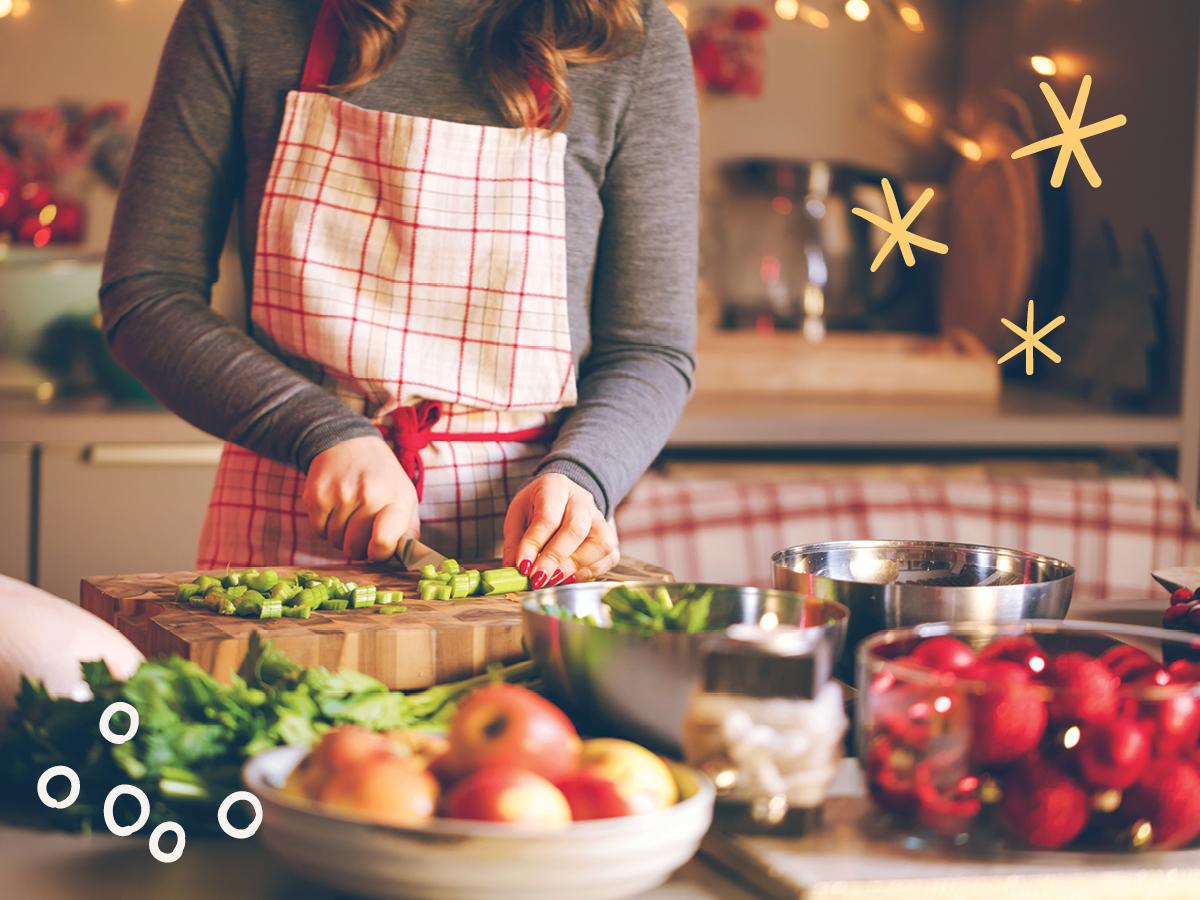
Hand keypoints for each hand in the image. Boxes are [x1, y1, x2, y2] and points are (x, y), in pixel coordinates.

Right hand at [302, 436, 418, 561]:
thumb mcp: (404, 498)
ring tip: (349, 514)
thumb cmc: (381, 479)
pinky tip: (334, 509)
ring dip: (340, 536)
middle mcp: (369, 494)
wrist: (348, 443)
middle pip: (355, 547)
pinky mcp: (316, 495)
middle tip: (361, 529)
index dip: (378, 554)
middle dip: (358, 546)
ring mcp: (341, 494)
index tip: (376, 549)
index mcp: (397, 498)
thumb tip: (408, 559)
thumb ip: (408, 531)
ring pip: (335, 542)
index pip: (385, 542)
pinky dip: (325, 528)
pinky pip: (318, 531)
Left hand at [503, 473, 618, 586]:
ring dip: (572, 568)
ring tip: (551, 579)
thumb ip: (514, 542)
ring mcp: (600, 518)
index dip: (534, 544)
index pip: (548, 518)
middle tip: (537, 578)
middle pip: (576, 529)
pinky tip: (567, 577)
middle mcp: (583, 500)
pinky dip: (587, 573)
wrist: (562, 499)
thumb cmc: (537, 507)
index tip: (523, 567)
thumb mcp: (517, 516)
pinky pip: (607, 558)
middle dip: (555, 558)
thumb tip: (513, 569)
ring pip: (598, 545)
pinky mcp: (610, 536)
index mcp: (556, 486)